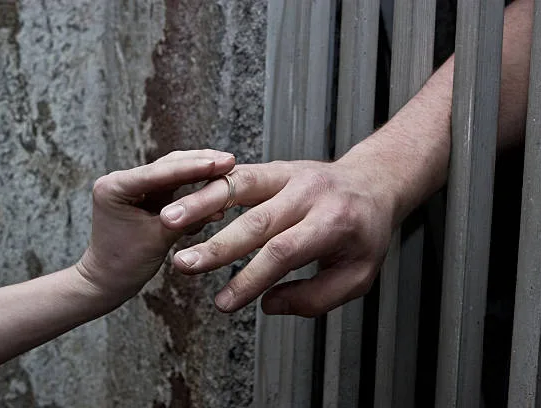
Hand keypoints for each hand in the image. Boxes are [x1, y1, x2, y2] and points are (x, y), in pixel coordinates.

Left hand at [76, 150, 234, 304]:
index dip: (192, 168)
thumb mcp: (157, 240)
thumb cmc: (123, 265)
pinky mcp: (148, 195)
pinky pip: (176, 185)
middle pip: (168, 165)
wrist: (108, 281)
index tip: (219, 163)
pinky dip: (195, 184)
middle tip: (230, 160)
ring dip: (200, 170)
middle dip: (200, 162)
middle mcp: (122, 180)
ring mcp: (136, 186)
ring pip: (174, 171)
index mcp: (114, 187)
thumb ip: (186, 220)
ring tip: (228, 167)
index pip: (159, 173)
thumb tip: (220, 206)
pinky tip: (217, 182)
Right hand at [159, 145, 400, 316]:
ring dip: (202, 203)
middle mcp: (310, 194)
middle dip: (218, 246)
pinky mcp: (276, 167)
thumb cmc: (365, 234)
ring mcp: (291, 175)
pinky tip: (186, 198)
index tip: (224, 303)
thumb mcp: (358, 275)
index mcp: (334, 222)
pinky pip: (240, 174)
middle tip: (185, 266)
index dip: (251, 278)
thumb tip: (268, 303)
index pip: (285, 252)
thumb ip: (316, 297)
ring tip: (169, 220)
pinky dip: (211, 186)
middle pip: (257, 221)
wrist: (371, 183)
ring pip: (241, 187)